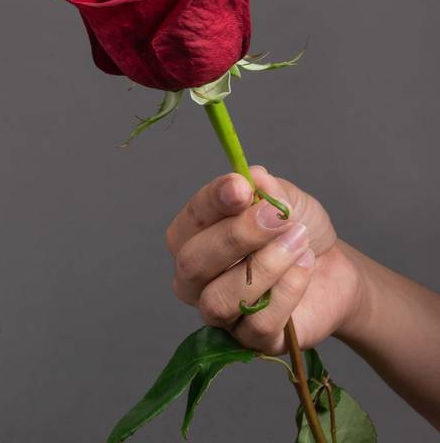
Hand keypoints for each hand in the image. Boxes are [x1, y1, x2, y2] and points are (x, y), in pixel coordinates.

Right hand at [165, 165, 363, 354]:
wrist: (331, 266)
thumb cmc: (295, 228)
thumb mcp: (284, 198)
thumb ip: (265, 187)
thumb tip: (251, 179)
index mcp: (194, 234)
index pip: (189, 219)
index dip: (213, 201)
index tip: (241, 187)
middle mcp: (195, 276)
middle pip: (192, 262)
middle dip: (237, 236)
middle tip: (278, 217)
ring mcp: (219, 311)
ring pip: (219, 299)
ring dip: (265, 266)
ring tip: (298, 241)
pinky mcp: (250, 340)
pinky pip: (257, 323)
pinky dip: (286, 291)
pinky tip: (304, 267)